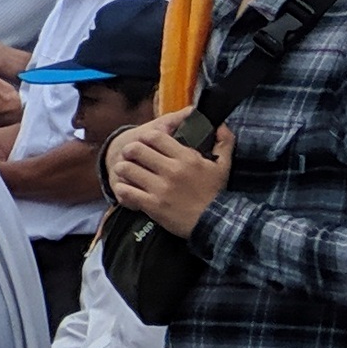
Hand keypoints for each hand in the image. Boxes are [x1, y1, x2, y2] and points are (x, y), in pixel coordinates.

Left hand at [107, 107, 232, 237]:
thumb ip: (224, 141)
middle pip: (135, 150)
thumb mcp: (224, 165)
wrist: (215, 222)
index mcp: (186, 158)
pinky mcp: (152, 205)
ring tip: (126, 171)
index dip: (146, 137)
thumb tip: (220, 125)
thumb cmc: (216, 192)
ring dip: (123, 169)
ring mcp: (160, 188)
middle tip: (131, 155)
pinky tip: (127, 188)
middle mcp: (171, 170)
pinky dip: (122, 189)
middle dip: (129, 150)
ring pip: (126, 169)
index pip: (155, 136)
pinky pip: (126, 191)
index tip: (145, 141)